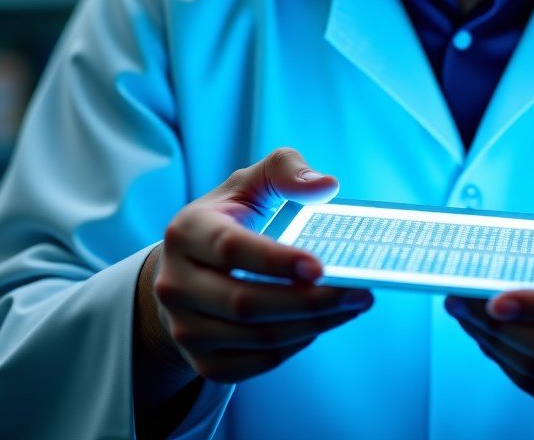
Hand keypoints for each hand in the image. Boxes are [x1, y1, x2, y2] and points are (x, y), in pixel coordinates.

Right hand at [145, 147, 373, 384]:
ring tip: (353, 305)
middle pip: (244, 303)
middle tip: (358, 291)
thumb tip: (326, 185)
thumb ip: (285, 169)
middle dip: (308, 301)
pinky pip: (254, 364)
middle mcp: (175, 284)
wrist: (187, 272)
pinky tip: (322, 323)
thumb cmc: (229, 218)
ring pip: (254, 338)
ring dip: (311, 325)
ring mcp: (183, 327)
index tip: (320, 266)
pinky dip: (294, 346)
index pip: (231, 249)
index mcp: (186, 232)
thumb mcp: (250, 183)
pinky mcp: (201, 360)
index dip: (276, 260)